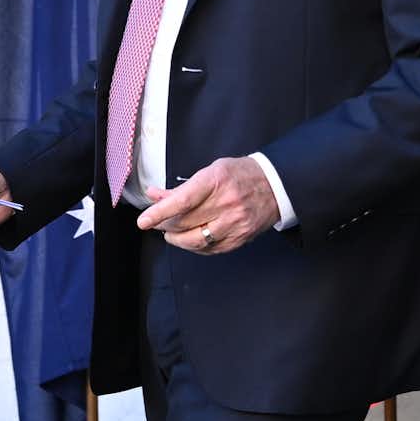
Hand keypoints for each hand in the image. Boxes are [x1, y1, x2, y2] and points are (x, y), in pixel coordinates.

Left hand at [136, 156, 279, 254]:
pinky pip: (210, 249)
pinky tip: (191, 239)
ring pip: (195, 240)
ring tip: (172, 234)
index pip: (182, 201)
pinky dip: (195, 246)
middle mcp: (227, 203)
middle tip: (158, 223)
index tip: (143, 221)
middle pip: (185, 223)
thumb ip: (182, 187)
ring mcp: (235, 222)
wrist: (276, 185)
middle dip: (165, 225)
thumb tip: (154, 196)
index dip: (159, 213)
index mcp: (216, 181)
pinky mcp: (241, 237)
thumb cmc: (240, 175)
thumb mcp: (211, 171)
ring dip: (177, 239)